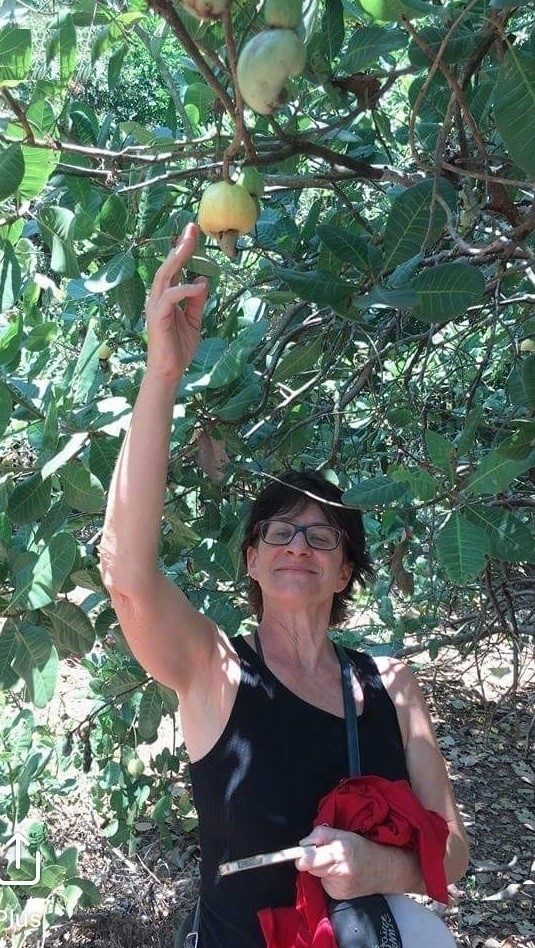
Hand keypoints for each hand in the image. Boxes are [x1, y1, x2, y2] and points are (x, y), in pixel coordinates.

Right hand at [145, 223, 208, 381]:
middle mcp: (158, 298)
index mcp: (166, 297)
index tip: (192, 231)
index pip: (174, 269)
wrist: (170, 372)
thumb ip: (197, 301)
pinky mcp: (157, 318)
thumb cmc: (179, 348)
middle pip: (167, 266)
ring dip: (177, 259)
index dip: (182, 249)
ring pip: (164, 276)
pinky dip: (184, 290)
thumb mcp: (194, 320)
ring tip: (189, 243)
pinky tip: (198, 285)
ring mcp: (156, 307)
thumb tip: (203, 279)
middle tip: (191, 227)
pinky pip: (170, 298)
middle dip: (180, 246)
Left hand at [296, 825, 372, 899]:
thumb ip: (319, 834)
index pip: (310, 860)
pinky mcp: (338, 896)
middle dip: (312, 860)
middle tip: (323, 853)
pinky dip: (328, 878)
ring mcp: (339, 887)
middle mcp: (338, 872)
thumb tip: (303, 844)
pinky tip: (340, 874)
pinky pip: (324, 884)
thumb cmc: (362, 849)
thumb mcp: (342, 833)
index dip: (301, 857)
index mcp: (339, 853)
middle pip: (310, 867)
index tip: (297, 856)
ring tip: (335, 863)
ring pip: (317, 875)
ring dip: (321, 868)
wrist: (383, 870)